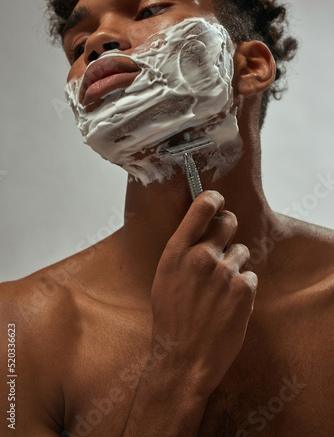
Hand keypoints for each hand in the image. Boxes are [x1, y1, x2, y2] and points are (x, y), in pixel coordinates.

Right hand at [151, 190, 257, 396]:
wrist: (183, 357)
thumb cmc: (171, 318)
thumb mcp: (164, 276)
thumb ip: (183, 250)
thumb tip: (201, 229)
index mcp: (177, 251)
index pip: (202, 207)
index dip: (214, 198)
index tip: (217, 200)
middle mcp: (201, 256)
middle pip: (228, 221)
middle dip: (227, 230)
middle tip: (222, 247)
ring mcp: (224, 272)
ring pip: (241, 251)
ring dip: (234, 265)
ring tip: (219, 289)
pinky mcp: (244, 289)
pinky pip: (250, 275)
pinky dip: (243, 288)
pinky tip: (228, 304)